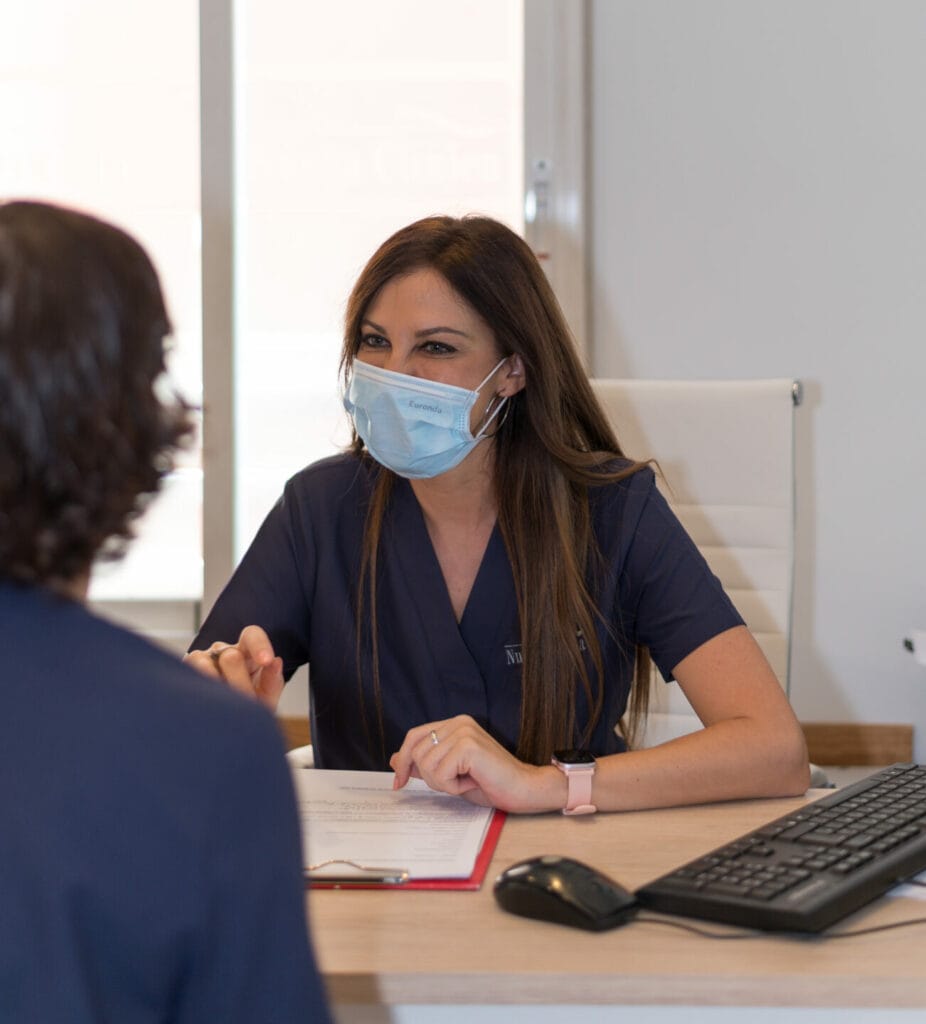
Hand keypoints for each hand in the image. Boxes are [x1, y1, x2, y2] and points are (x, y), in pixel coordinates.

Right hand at [184, 625, 284, 709]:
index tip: (266, 661)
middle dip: (240, 683)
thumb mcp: (265, 698)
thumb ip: (273, 681)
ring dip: (218, 688)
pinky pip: (189, 675)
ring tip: (225, 707)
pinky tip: (207, 704)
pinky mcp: (184, 671)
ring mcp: (202, 659)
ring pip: (206, 665)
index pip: (252, 635)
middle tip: (244, 703)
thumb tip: (275, 661)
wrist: (223, 729)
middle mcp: (223, 651)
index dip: (259, 645)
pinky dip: (201, 691)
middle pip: (231, 656)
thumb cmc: (247, 708)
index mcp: (247, 651)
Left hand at [389, 715, 565, 813]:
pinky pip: (440, 773)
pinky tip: (472, 782)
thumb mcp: (450, 774)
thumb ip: (425, 764)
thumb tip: (395, 759)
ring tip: (466, 781)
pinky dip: (452, 786)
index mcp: (454, 724)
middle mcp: (458, 723)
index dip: (403, 760)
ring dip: (443, 783)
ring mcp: (464, 731)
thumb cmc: (490, 783)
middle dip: (430, 777)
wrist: (523, 790)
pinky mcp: (468, 746)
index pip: (414, 736)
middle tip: (455, 783)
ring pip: (426, 764)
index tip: (399, 782)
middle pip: (417, 752)